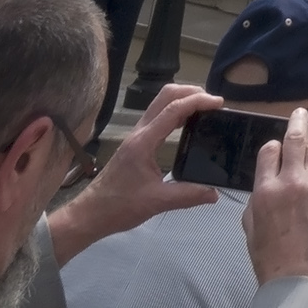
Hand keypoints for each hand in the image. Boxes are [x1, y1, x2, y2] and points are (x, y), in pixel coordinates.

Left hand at [47, 84, 222, 262]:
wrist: (89, 215)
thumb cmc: (119, 207)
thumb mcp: (156, 202)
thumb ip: (187, 196)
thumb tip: (215, 194)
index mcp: (144, 141)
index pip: (174, 109)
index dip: (198, 101)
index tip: (219, 103)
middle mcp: (140, 132)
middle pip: (165, 95)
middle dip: (191, 92)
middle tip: (212, 103)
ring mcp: (136, 136)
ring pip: (160, 103)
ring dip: (182, 99)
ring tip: (203, 110)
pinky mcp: (135, 143)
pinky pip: (157, 116)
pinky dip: (174, 112)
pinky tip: (185, 124)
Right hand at [244, 108, 307, 286]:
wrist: (296, 275)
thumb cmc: (268, 254)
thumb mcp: (249, 224)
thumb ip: (257, 196)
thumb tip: (266, 179)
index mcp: (265, 190)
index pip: (269, 151)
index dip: (272, 145)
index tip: (276, 146)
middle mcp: (290, 182)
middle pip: (294, 140)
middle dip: (297, 122)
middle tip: (300, 112)